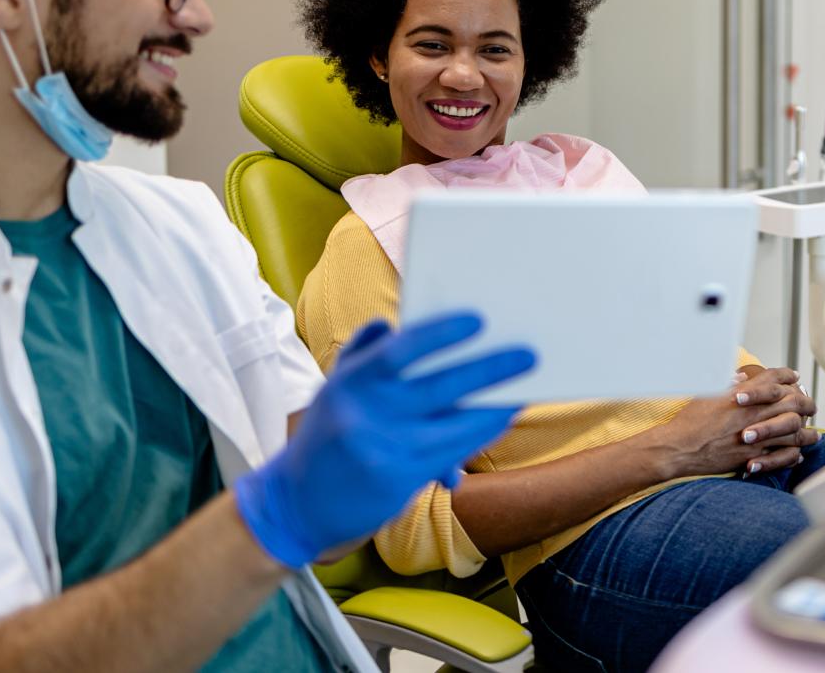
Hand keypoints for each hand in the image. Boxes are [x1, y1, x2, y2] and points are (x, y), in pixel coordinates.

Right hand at [234, 312, 533, 567]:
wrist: (297, 504)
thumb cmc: (325, 435)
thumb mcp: (334, 388)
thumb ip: (363, 352)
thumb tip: (395, 323)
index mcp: (350, 383)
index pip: (398, 349)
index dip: (441, 333)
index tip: (477, 320)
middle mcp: (366, 415)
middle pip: (439, 386)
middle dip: (489, 369)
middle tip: (527, 355)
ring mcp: (383, 451)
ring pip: (455, 426)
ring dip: (495, 408)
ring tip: (521, 391)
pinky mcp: (398, 483)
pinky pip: (453, 454)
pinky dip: (479, 435)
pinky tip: (499, 420)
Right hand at [642, 365, 817, 479]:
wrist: (680, 448)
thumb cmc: (689, 422)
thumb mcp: (706, 394)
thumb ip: (726, 384)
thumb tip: (740, 378)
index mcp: (743, 394)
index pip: (774, 378)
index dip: (787, 375)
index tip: (793, 376)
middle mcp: (754, 413)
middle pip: (792, 401)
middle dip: (805, 400)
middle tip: (809, 402)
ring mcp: (757, 435)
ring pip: (794, 430)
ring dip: (806, 430)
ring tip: (812, 431)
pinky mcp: (754, 455)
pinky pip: (783, 455)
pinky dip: (794, 454)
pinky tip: (797, 454)